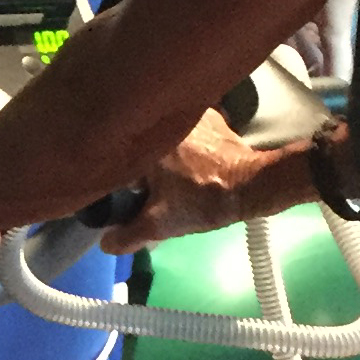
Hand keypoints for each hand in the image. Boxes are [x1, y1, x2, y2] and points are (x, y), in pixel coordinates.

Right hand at [97, 110, 315, 249]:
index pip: (119, 163)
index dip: (120, 187)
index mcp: (145, 141)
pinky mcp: (214, 119)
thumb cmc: (203, 200)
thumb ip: (128, 236)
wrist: (254, 185)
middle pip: (144, 150)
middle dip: (145, 172)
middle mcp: (164, 120)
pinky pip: (189, 135)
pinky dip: (189, 149)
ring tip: (176, 181)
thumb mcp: (160, 224)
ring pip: (166, 141)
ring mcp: (192, 116)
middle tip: (154, 194)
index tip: (130, 202)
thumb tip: (105, 243)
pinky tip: (195, 166)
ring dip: (167, 159)